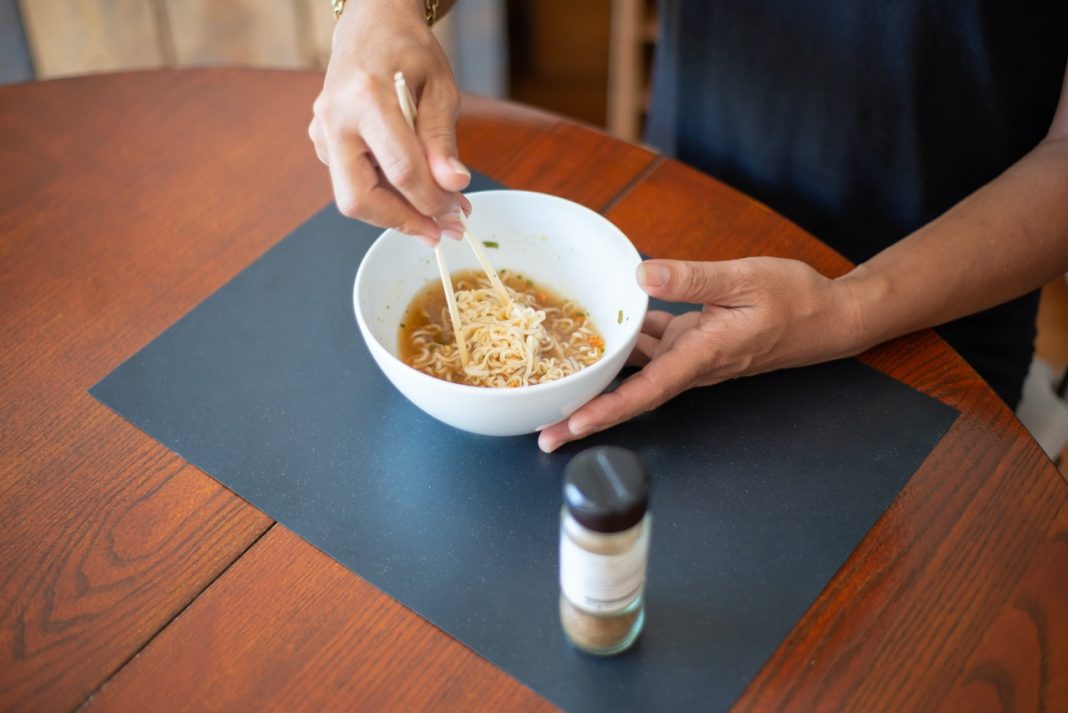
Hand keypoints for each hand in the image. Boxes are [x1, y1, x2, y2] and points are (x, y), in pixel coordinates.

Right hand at [309, 0, 469, 245]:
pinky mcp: (321, 143)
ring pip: (353, 197)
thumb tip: (453, 184)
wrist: (370, 25)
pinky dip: (384, 194)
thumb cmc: (408, 51)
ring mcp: (322, 133)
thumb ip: (443, 139)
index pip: (401, 171)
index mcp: (367, 99)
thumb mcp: (440, 88)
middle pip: (359, 199)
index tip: (457, 215)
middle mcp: (335, 120)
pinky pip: (353, 182)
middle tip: (439, 232)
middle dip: (401, 223)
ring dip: (396, 212)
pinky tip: (412, 188)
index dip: (432, 202)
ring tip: (436, 211)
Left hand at [538, 257, 862, 451]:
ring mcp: (688, 356)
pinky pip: (649, 345)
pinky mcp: (690, 342)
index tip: (573, 427)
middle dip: (587, 412)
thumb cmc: (793, 300)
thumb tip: (642, 275)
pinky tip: (598, 326)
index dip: (608, 409)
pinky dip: (623, 340)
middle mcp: (690, 364)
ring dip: (597, 378)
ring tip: (554, 383)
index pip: (647, 390)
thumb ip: (693, 278)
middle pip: (630, 393)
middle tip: (542, 427)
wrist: (826, 318)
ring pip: (634, 371)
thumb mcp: (745, 279)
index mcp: (703, 354)